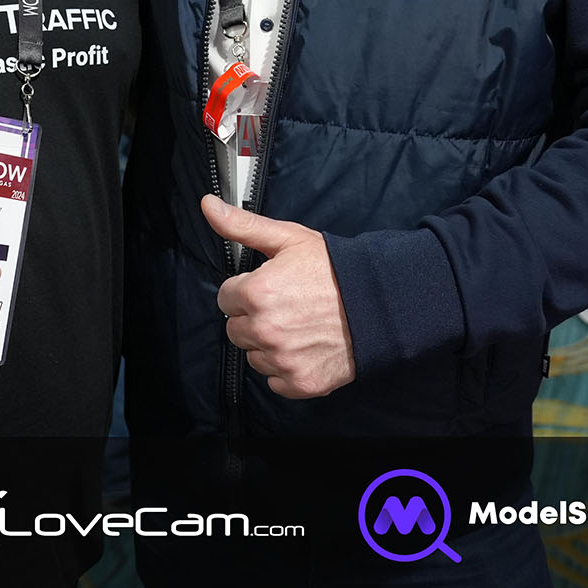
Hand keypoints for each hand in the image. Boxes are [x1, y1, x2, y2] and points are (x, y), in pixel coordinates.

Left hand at [203, 196, 355, 398]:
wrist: (379, 303)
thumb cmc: (335, 269)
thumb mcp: (288, 238)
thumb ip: (242, 226)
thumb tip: (208, 206)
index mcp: (257, 293)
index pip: (225, 298)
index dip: (245, 290)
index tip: (269, 287)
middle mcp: (265, 329)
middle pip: (236, 329)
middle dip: (253, 318)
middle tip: (285, 306)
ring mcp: (283, 359)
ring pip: (254, 356)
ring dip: (268, 344)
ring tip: (298, 326)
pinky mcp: (300, 382)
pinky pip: (275, 380)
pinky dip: (287, 367)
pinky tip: (305, 347)